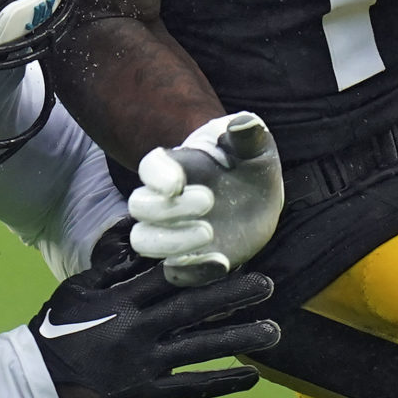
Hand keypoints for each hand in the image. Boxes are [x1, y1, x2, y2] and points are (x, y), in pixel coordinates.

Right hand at [28, 222, 278, 397]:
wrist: (38, 387)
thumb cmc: (55, 332)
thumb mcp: (76, 290)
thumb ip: (108, 268)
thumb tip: (138, 242)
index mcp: (121, 301)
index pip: (165, 278)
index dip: (199, 267)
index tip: (229, 256)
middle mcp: (139, 330)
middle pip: (193, 309)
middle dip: (232, 296)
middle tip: (267, 285)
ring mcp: (148, 364)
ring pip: (201, 348)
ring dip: (239, 339)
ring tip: (272, 332)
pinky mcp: (150, 393)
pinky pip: (192, 387)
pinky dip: (223, 383)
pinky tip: (251, 377)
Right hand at [129, 112, 283, 284]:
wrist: (258, 198)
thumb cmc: (248, 163)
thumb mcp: (254, 145)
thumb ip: (248, 135)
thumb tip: (244, 125)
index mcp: (175, 166)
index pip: (150, 167)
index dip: (156, 176)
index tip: (176, 182)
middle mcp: (165, 200)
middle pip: (139, 206)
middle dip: (168, 208)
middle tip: (209, 200)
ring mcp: (172, 232)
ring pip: (144, 241)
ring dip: (170, 242)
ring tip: (210, 233)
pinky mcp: (188, 260)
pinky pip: (174, 273)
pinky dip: (192, 272)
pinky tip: (222, 263)